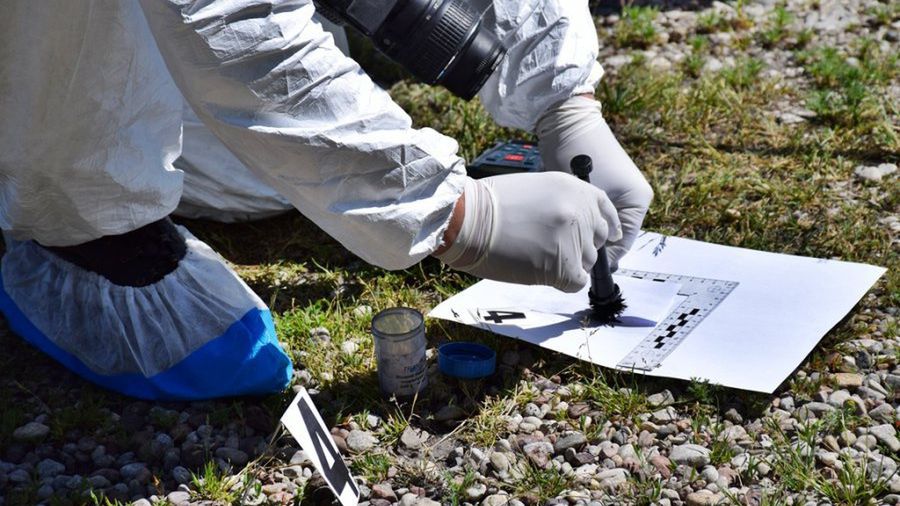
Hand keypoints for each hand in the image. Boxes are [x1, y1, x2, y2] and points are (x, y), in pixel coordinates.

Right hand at [435, 173, 620, 292]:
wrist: (466, 218)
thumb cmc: (490, 204)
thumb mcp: (537, 189)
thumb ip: (564, 203)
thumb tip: (581, 226)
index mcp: (575, 189)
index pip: (606, 211)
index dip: (600, 227)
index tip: (598, 238)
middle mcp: (579, 212)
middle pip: (597, 240)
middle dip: (578, 246)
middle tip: (548, 246)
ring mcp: (573, 239)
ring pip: (586, 263)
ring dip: (566, 264)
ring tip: (534, 255)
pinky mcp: (562, 267)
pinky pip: (576, 283)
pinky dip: (561, 282)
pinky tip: (538, 271)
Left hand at [536, 95, 652, 268]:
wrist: (567, 123)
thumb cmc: (579, 155)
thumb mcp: (589, 197)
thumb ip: (593, 228)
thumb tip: (593, 257)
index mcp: (638, 201)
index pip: (622, 244)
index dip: (603, 259)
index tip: (584, 270)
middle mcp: (633, 198)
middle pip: (612, 237)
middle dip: (593, 247)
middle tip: (571, 256)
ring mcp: (619, 193)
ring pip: (601, 228)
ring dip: (586, 233)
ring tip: (567, 238)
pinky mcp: (604, 189)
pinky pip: (594, 215)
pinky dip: (582, 220)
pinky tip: (567, 222)